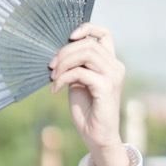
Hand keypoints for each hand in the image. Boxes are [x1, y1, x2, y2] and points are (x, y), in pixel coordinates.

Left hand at [48, 24, 125, 160]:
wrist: (97, 136)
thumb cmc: (88, 111)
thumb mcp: (79, 82)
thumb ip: (76, 66)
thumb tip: (60, 52)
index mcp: (111, 63)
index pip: (104, 34)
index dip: (86, 28)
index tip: (68, 37)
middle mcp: (115, 66)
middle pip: (88, 43)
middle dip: (65, 51)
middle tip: (51, 67)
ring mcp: (113, 76)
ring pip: (86, 53)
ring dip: (64, 63)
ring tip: (53, 77)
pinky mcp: (106, 87)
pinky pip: (80, 72)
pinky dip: (63, 78)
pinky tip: (55, 89)